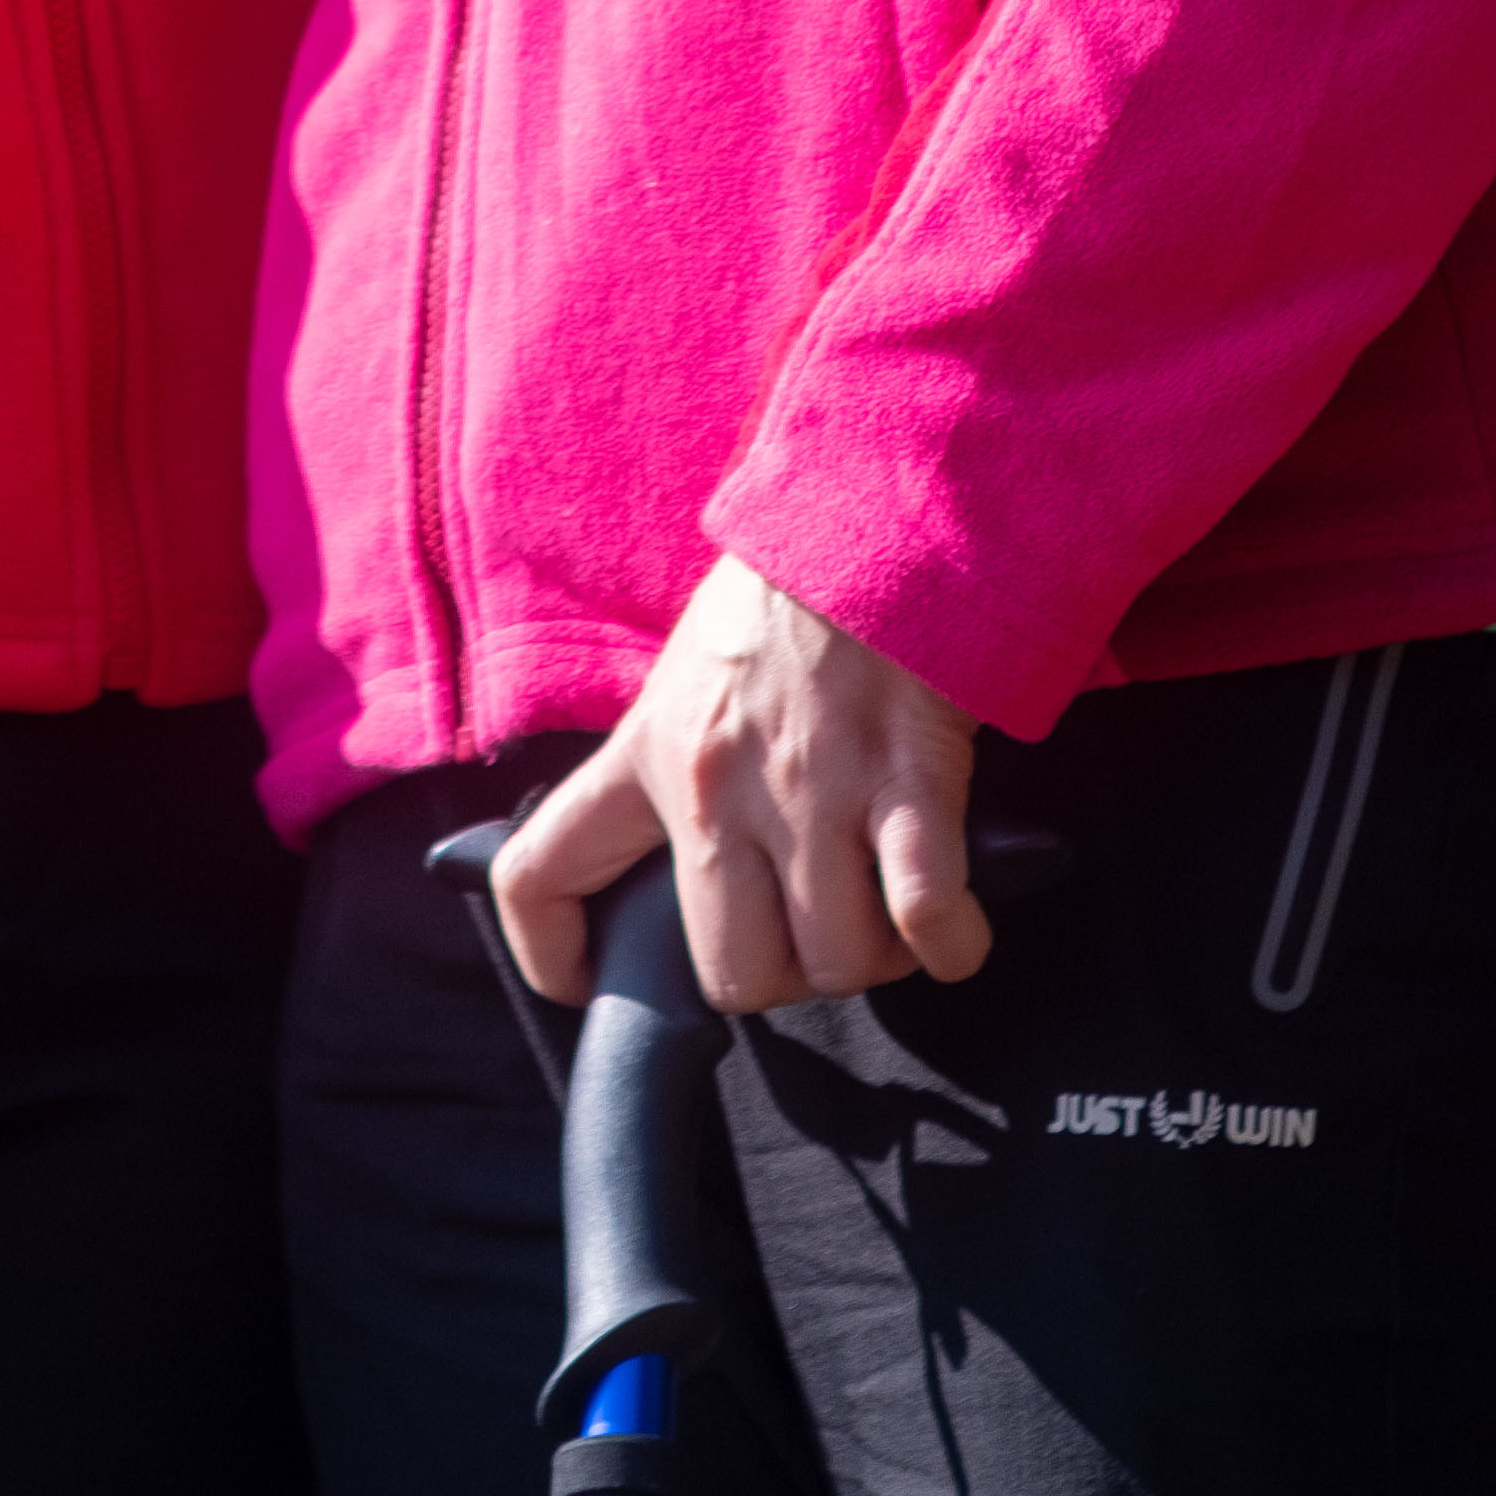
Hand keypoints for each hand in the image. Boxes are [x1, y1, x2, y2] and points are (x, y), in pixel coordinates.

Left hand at [492, 551, 991, 1022]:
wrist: (876, 514)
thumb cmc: (790, 592)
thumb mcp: (689, 670)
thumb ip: (676, 756)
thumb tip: (688, 844)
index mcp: (648, 752)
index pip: (543, 872)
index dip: (552, 955)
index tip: (588, 981)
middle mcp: (715, 787)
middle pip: (732, 973)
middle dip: (781, 973)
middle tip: (808, 929)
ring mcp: (813, 793)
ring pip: (835, 963)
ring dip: (869, 957)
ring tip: (884, 911)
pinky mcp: (906, 785)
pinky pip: (925, 919)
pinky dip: (950, 943)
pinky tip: (952, 928)